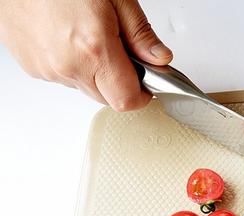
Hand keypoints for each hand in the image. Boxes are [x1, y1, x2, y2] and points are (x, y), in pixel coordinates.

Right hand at [0, 0, 171, 110]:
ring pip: (84, 88)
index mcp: (93, 49)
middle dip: (119, 82)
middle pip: (106, 97)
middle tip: (118, 50)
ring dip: (94, 72)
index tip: (147, 83)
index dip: (142, 95)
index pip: (126, 100)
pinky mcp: (31, 66)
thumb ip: (140, 33)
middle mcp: (68, 65)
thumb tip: (160, 59)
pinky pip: (62, 77)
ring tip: (88, 36)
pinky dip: (72, 65)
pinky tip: (68, 38)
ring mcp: (46, 68)